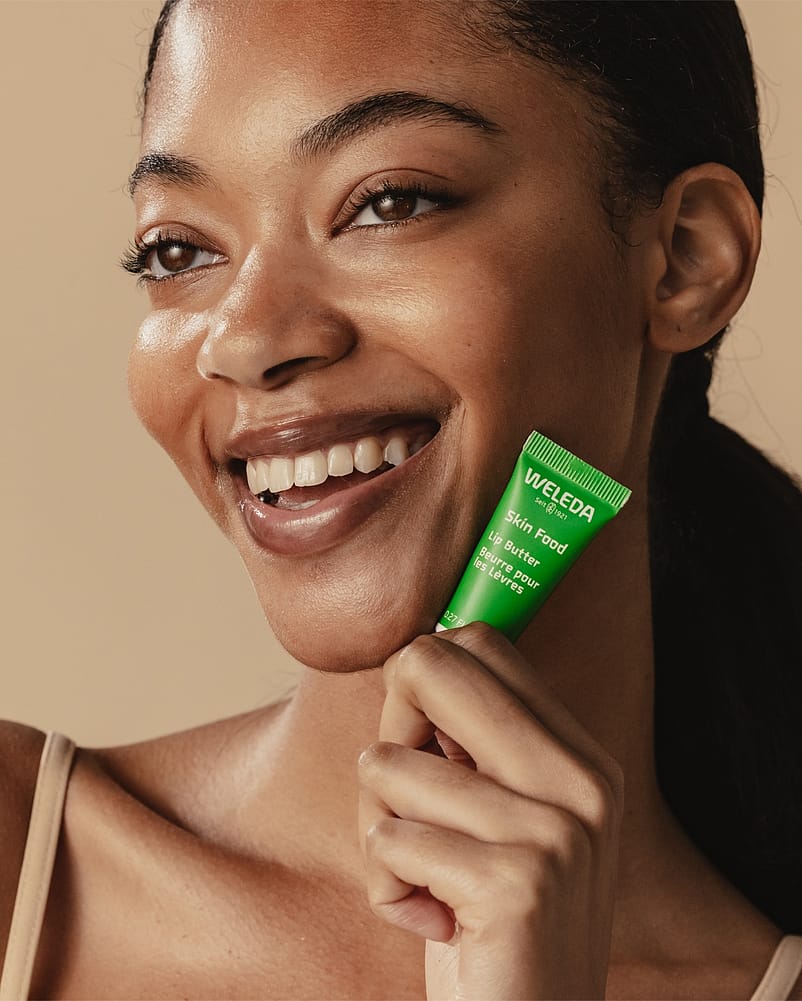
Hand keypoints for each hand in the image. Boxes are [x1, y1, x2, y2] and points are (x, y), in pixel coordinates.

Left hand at [357, 622, 623, 999]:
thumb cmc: (491, 923)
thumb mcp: (500, 819)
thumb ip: (474, 744)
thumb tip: (411, 659)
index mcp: (578, 755)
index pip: (480, 642)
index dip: (420, 682)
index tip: (419, 744)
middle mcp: (582, 780)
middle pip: (430, 666)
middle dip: (388, 732)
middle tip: (405, 801)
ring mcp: (559, 830)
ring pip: (387, 765)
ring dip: (380, 832)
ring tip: (427, 879)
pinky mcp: (519, 883)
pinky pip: (389, 842)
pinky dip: (387, 888)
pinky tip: (434, 920)